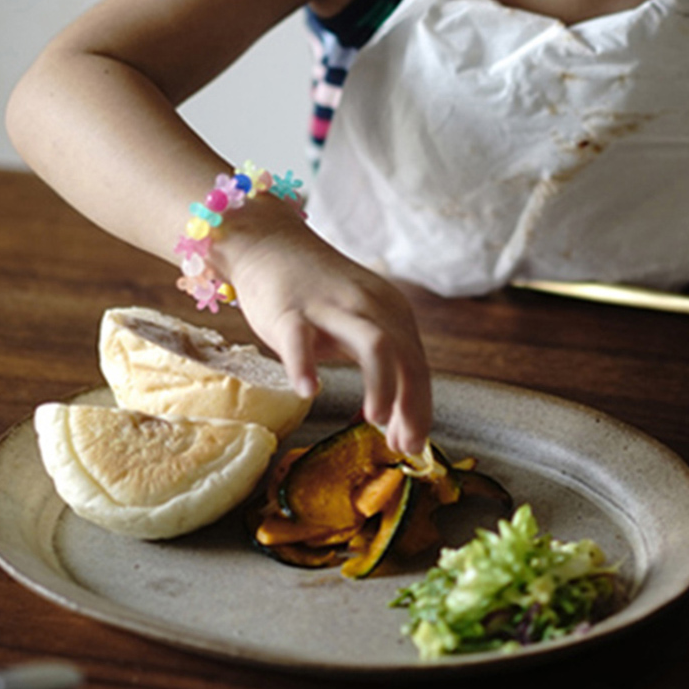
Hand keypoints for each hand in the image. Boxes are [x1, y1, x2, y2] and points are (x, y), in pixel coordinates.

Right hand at [219, 200, 432, 456]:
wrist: (269, 243)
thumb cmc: (318, 295)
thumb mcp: (359, 322)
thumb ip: (382, 363)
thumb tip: (398, 420)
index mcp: (390, 312)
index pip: (416, 364)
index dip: (419, 407)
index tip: (412, 445)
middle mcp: (369, 307)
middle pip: (405, 357)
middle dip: (410, 404)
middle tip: (404, 444)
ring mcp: (329, 307)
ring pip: (373, 344)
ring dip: (382, 384)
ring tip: (374, 420)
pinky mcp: (289, 310)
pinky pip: (299, 339)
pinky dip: (305, 366)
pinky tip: (308, 391)